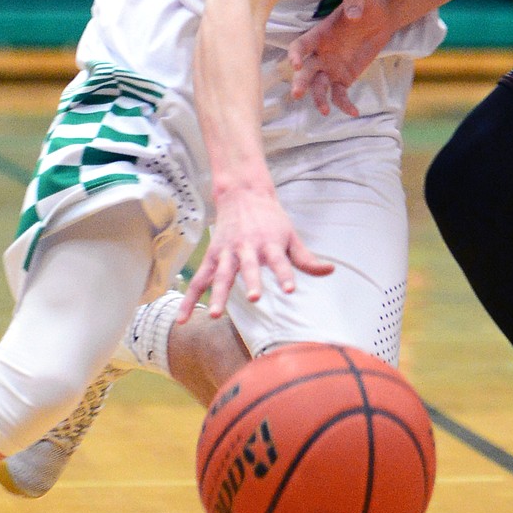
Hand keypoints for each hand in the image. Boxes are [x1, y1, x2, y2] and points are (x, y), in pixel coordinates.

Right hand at [178, 188, 334, 320]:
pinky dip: (189, 298)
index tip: (290, 290)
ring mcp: (227, 252)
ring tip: (214, 315)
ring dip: (217, 294)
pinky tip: (182, 318)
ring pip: (221, 275)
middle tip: (253, 298)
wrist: (243, 194)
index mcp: (270, 243)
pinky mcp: (212, 255)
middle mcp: (248, 248)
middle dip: (250, 282)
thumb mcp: (291, 235)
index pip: (280, 261)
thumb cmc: (271, 219)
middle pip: (248, 267)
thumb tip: (330, 271)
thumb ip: (306, 258)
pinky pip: (199, 280)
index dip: (285, 275)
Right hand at [288, 0, 396, 116]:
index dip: (295, 54)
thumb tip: (352, 15)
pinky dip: (344, 104)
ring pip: (319, 86)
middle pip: (305, 71)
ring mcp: (330, 67)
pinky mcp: (344, 77)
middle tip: (297, 93)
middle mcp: (320, 54)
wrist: (382, 16)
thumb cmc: (366, 3)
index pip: (300, 46)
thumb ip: (354, 2)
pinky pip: (340, 94)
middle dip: (300, 82)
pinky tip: (353, 112)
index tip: (295, 63)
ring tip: (325, 111)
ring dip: (318, 99)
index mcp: (318, 35)